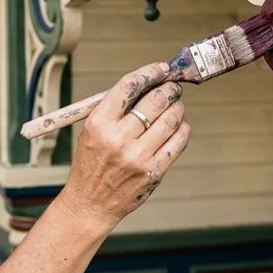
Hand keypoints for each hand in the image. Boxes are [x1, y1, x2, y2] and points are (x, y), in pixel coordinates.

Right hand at [58, 62, 190, 229]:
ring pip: (171, 119)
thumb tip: (149, 84)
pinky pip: (178, 142)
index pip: (129, 86)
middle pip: (155, 100)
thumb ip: (116, 109)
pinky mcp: (153, 171)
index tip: (161, 69)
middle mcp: (118, 138)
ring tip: (176, 106)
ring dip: (178, 108)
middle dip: (169, 89)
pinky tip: (179, 126)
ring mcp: (137, 156)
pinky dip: (183, 129)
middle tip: (173, 88)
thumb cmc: (91, 163)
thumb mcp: (91, 131)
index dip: (150, 72)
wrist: (90, 203)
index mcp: (99, 123)